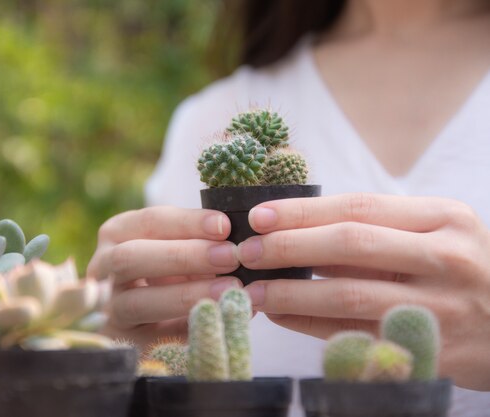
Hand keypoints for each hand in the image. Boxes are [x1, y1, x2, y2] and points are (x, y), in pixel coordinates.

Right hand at [87, 206, 240, 347]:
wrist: (149, 319)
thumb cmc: (171, 271)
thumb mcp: (178, 248)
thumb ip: (200, 240)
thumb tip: (239, 239)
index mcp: (117, 234)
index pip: (149, 221)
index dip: (187, 222)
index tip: (224, 226)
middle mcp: (102, 269)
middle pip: (132, 257)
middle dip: (185, 256)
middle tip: (230, 256)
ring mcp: (107, 308)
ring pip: (137, 302)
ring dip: (187, 294)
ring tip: (228, 289)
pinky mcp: (121, 343)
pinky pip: (152, 337)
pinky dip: (188, 328)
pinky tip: (220, 319)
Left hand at [238, 193, 489, 389]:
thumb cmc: (460, 270)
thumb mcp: (432, 236)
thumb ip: (374, 231)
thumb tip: (294, 231)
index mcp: (443, 217)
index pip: (358, 206)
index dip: (302, 211)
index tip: (259, 216)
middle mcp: (444, 257)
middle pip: (349, 244)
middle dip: (288, 246)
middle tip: (246, 251)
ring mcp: (439, 308)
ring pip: (348, 295)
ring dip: (291, 292)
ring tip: (254, 290)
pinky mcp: (427, 350)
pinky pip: (355, 335)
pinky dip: (311, 326)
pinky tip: (282, 316)